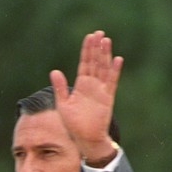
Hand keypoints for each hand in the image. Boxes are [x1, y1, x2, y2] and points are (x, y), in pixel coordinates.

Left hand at [50, 30, 121, 164]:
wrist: (85, 138)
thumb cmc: (73, 123)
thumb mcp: (63, 104)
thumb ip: (60, 88)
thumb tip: (54, 71)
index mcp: (81, 85)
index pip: (84, 63)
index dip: (86, 50)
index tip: (89, 37)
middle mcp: (92, 85)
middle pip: (95, 62)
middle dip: (96, 48)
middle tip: (99, 33)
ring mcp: (101, 90)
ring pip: (103, 68)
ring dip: (105, 55)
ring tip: (106, 40)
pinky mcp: (107, 97)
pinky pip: (111, 82)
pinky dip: (114, 71)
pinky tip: (117, 59)